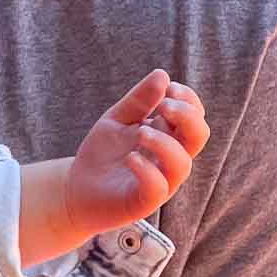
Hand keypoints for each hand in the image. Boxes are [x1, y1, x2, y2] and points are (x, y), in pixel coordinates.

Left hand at [65, 71, 209, 235]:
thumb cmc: (102, 154)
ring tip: (140, 132)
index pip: (195, 115)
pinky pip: (158, 187)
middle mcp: (170, 159)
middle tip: (163, 106)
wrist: (76, 189)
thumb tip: (163, 75)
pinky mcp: (145, 202)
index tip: (168, 89)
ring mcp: (161, 181)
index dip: (188, 99)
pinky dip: (146, 169)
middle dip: (187, 115)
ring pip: (182, 163)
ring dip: (163, 142)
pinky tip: (130, 157)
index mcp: (169, 136)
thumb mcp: (118, 119)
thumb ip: (139, 100)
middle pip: (199, 135)